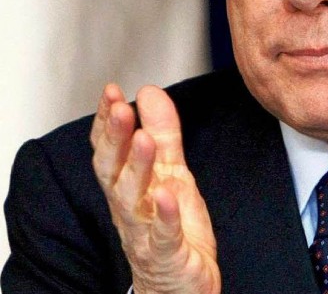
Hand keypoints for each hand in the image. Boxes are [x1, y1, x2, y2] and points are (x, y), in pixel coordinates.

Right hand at [90, 84, 220, 293]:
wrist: (182, 282)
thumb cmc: (172, 226)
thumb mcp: (172, 171)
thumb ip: (164, 134)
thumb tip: (150, 92)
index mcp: (129, 185)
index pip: (109, 150)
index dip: (107, 122)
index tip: (111, 91)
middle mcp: (129, 207)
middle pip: (113, 171)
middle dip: (115, 138)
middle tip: (120, 108)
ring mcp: (145, 231)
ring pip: (132, 199)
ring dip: (137, 168)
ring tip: (144, 139)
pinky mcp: (167, 254)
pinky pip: (163, 234)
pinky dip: (164, 215)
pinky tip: (166, 193)